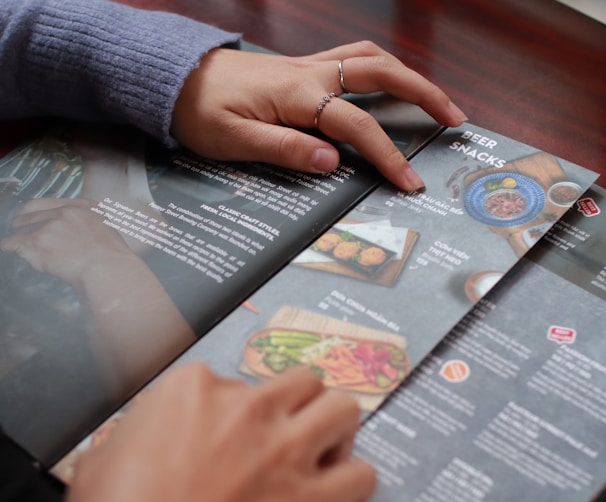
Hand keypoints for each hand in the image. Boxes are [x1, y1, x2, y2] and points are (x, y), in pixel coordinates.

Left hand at [0, 198, 136, 285]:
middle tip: (20, 233)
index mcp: (84, 206)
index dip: (34, 212)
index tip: (28, 217)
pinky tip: (9, 249)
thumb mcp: (106, 230)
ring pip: (21, 228)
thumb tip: (71, 233)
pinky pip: (13, 243)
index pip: (49, 202)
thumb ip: (87, 225)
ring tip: (21, 247)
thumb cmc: (113, 259)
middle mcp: (66, 212)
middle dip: (23, 224)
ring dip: (19, 238)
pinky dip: (10, 247)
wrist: (110, 270)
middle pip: (31, 213)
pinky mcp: (39, 242)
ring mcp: (51, 225)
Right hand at [62, 364, 375, 501]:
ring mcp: (286, 448)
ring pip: (344, 408)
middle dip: (299, 406)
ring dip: (336, 431)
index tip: (230, 437)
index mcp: (194, 388)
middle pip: (303, 381)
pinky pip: (362, 473)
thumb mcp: (105, 456)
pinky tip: (335, 499)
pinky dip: (353, 485)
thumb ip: (141, 429)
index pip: (234, 380)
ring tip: (323, 453)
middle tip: (289, 434)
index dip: (235, 412)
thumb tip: (152, 436)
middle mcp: (248, 406)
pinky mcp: (314, 496)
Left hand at [172, 40, 466, 191]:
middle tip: (454, 116)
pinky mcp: (301, 67)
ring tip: (433, 98)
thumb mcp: (234, 141)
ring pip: (370, 58)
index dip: (387, 154)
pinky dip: (378, 67)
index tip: (409, 181)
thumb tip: (332, 162)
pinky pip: (350, 57)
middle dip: (423, 94)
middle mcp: (310, 74)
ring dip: (407, 74)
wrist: (175, 79)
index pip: (356, 126)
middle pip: (380, 73)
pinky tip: (387, 82)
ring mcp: (307, 66)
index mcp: (297, 96)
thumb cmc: (199, 112)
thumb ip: (284, 150)